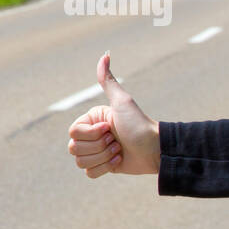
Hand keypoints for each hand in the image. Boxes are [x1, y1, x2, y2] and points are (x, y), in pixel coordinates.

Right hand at [67, 51, 160, 177]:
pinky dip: (105, 168)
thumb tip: (105, 54)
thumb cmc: (139, 124)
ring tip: (119, 150)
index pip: (73, 133)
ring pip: (81, 162)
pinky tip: (119, 161)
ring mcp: (96, 151)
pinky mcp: (103, 167)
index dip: (91, 135)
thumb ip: (108, 81)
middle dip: (99, 147)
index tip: (110, 129)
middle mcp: (91, 135)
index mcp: (91, 120)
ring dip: (103, 157)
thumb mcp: (122, 102)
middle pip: (74, 149)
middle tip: (117, 140)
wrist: (154, 149)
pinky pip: (89, 173)